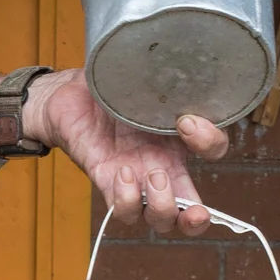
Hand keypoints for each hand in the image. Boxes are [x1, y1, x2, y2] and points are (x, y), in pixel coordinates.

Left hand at [26, 71, 226, 231]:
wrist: (66, 95)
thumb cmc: (106, 85)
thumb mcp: (139, 77)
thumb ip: (161, 74)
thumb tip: (176, 59)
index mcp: (177, 137)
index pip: (213, 149)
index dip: (210, 141)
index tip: (188, 122)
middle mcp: (162, 164)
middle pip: (191, 214)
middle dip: (195, 217)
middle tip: (177, 185)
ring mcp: (136, 179)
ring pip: (160, 220)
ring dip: (162, 206)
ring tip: (149, 175)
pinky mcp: (107, 183)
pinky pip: (123, 210)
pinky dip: (128, 199)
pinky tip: (120, 172)